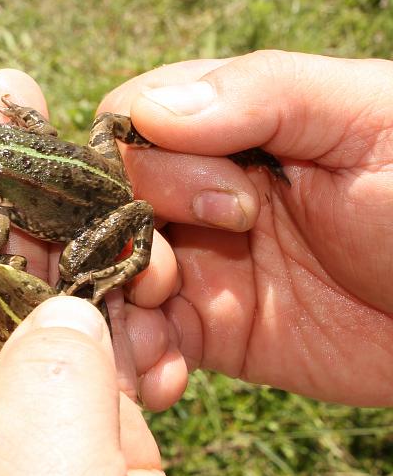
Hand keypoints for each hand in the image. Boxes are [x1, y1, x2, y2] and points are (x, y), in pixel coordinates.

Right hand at [101, 50, 392, 406]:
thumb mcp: (369, 118)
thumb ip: (263, 93)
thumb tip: (149, 110)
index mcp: (230, 125)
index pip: (133, 127)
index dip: (148, 165)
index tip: (223, 206)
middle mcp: (198, 190)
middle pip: (109, 204)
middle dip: (122, 243)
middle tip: (170, 279)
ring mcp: (200, 261)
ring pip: (115, 274)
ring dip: (114, 310)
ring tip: (154, 345)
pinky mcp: (212, 328)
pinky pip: (149, 339)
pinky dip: (140, 360)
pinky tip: (166, 382)